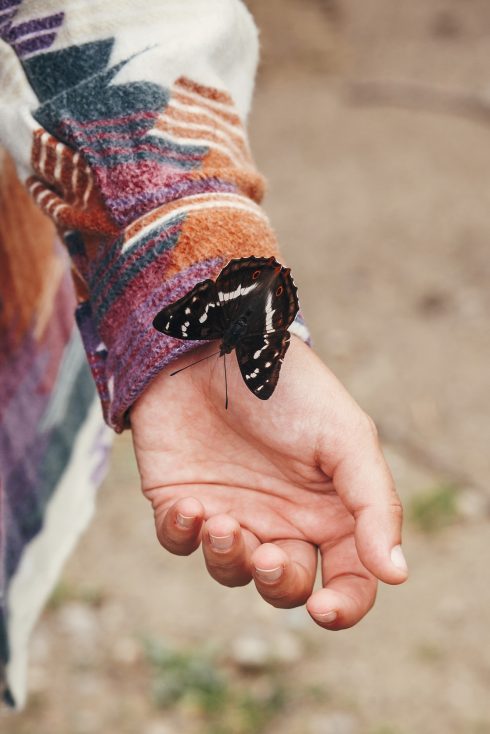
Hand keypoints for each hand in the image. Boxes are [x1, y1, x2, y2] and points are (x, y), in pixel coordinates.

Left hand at [131, 337, 406, 628]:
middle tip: (266, 553)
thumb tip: (397, 575)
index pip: (349, 577)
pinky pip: (179, 541)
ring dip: (227, 558)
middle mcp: (281, 516)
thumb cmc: (287, 387)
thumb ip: (374, 505)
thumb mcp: (346, 437)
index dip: (344, 606)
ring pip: (231, 570)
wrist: (216, 341)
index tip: (325, 609)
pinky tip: (189, 507)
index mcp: (329, 506)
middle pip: (287, 585)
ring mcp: (231, 509)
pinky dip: (183, 535)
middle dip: (278, 582)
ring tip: (220, 521)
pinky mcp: (182, 499)